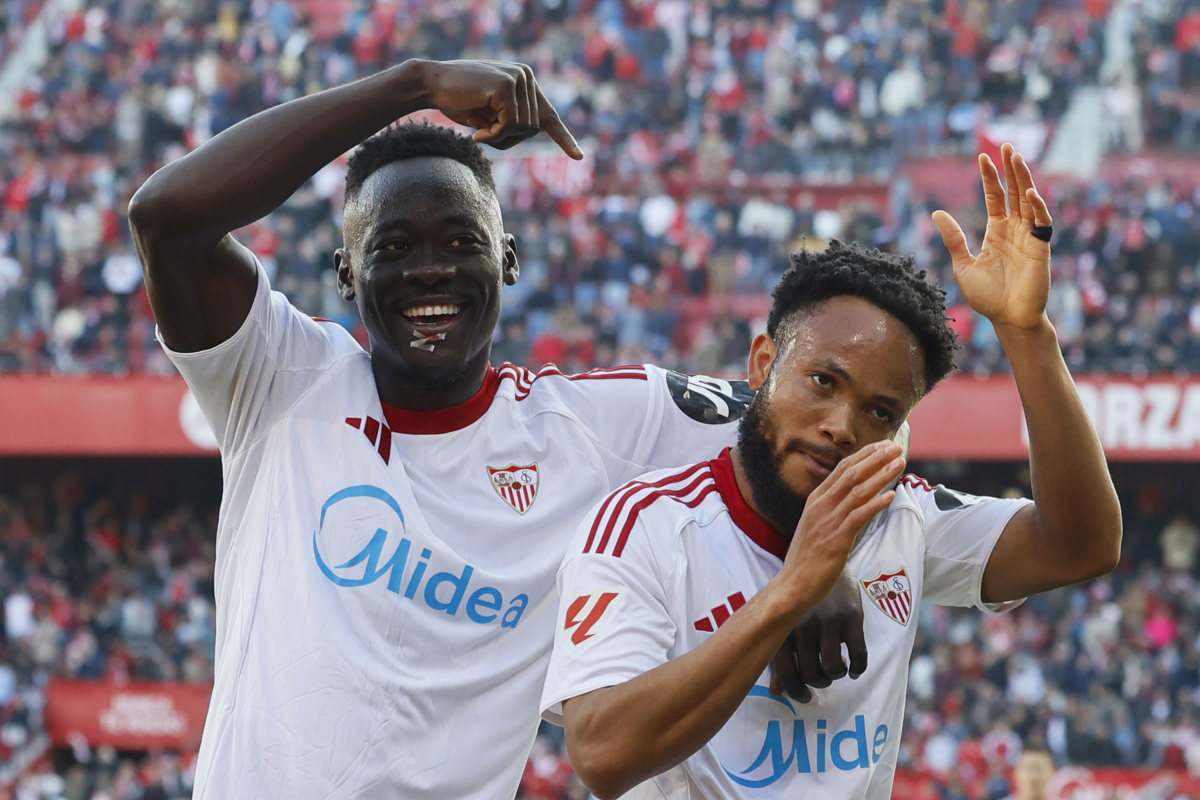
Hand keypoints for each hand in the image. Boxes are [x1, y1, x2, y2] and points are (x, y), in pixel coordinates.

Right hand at [418, 59, 582, 158]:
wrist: (432, 85)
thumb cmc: (458, 101)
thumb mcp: (491, 115)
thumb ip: (512, 120)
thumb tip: (531, 129)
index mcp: (525, 82)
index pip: (548, 115)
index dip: (564, 138)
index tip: (579, 156)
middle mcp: (526, 76)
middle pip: (533, 128)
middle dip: (508, 139)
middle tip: (484, 135)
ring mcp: (518, 78)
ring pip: (524, 128)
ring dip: (500, 137)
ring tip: (479, 128)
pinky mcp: (506, 85)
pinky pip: (511, 124)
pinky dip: (494, 134)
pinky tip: (478, 130)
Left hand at [769, 569, 865, 701]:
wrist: (825, 559)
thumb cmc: (800, 598)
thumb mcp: (786, 621)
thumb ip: (780, 655)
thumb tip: (777, 692)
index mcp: (782, 626)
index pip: (784, 671)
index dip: (795, 690)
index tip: (805, 697)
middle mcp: (802, 625)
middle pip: (811, 674)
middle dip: (819, 682)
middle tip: (823, 676)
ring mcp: (828, 620)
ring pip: (833, 668)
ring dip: (836, 674)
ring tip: (837, 667)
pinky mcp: (852, 616)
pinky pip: (859, 656)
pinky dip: (857, 669)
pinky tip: (854, 667)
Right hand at [778, 440, 903, 618]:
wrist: (793, 583)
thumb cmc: (807, 557)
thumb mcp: (816, 524)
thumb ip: (832, 508)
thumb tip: (855, 497)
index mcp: (815, 500)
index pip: (842, 469)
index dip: (865, 455)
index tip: (883, 445)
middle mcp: (820, 506)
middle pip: (851, 474)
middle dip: (876, 459)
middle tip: (896, 447)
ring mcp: (827, 521)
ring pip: (857, 491)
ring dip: (881, 475)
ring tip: (899, 464)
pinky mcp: (836, 540)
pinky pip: (859, 516)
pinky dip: (875, 504)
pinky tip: (891, 496)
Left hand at [931, 142, 1052, 330]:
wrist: (1008, 319)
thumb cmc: (988, 296)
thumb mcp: (963, 265)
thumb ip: (953, 239)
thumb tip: (936, 213)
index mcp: (997, 232)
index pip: (995, 197)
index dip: (990, 178)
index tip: (983, 157)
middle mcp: (1015, 230)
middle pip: (1014, 192)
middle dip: (1011, 169)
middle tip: (1006, 145)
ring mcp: (1030, 237)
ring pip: (1029, 201)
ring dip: (1024, 179)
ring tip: (1016, 157)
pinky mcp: (1041, 248)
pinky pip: (1041, 223)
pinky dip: (1037, 208)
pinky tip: (1028, 193)